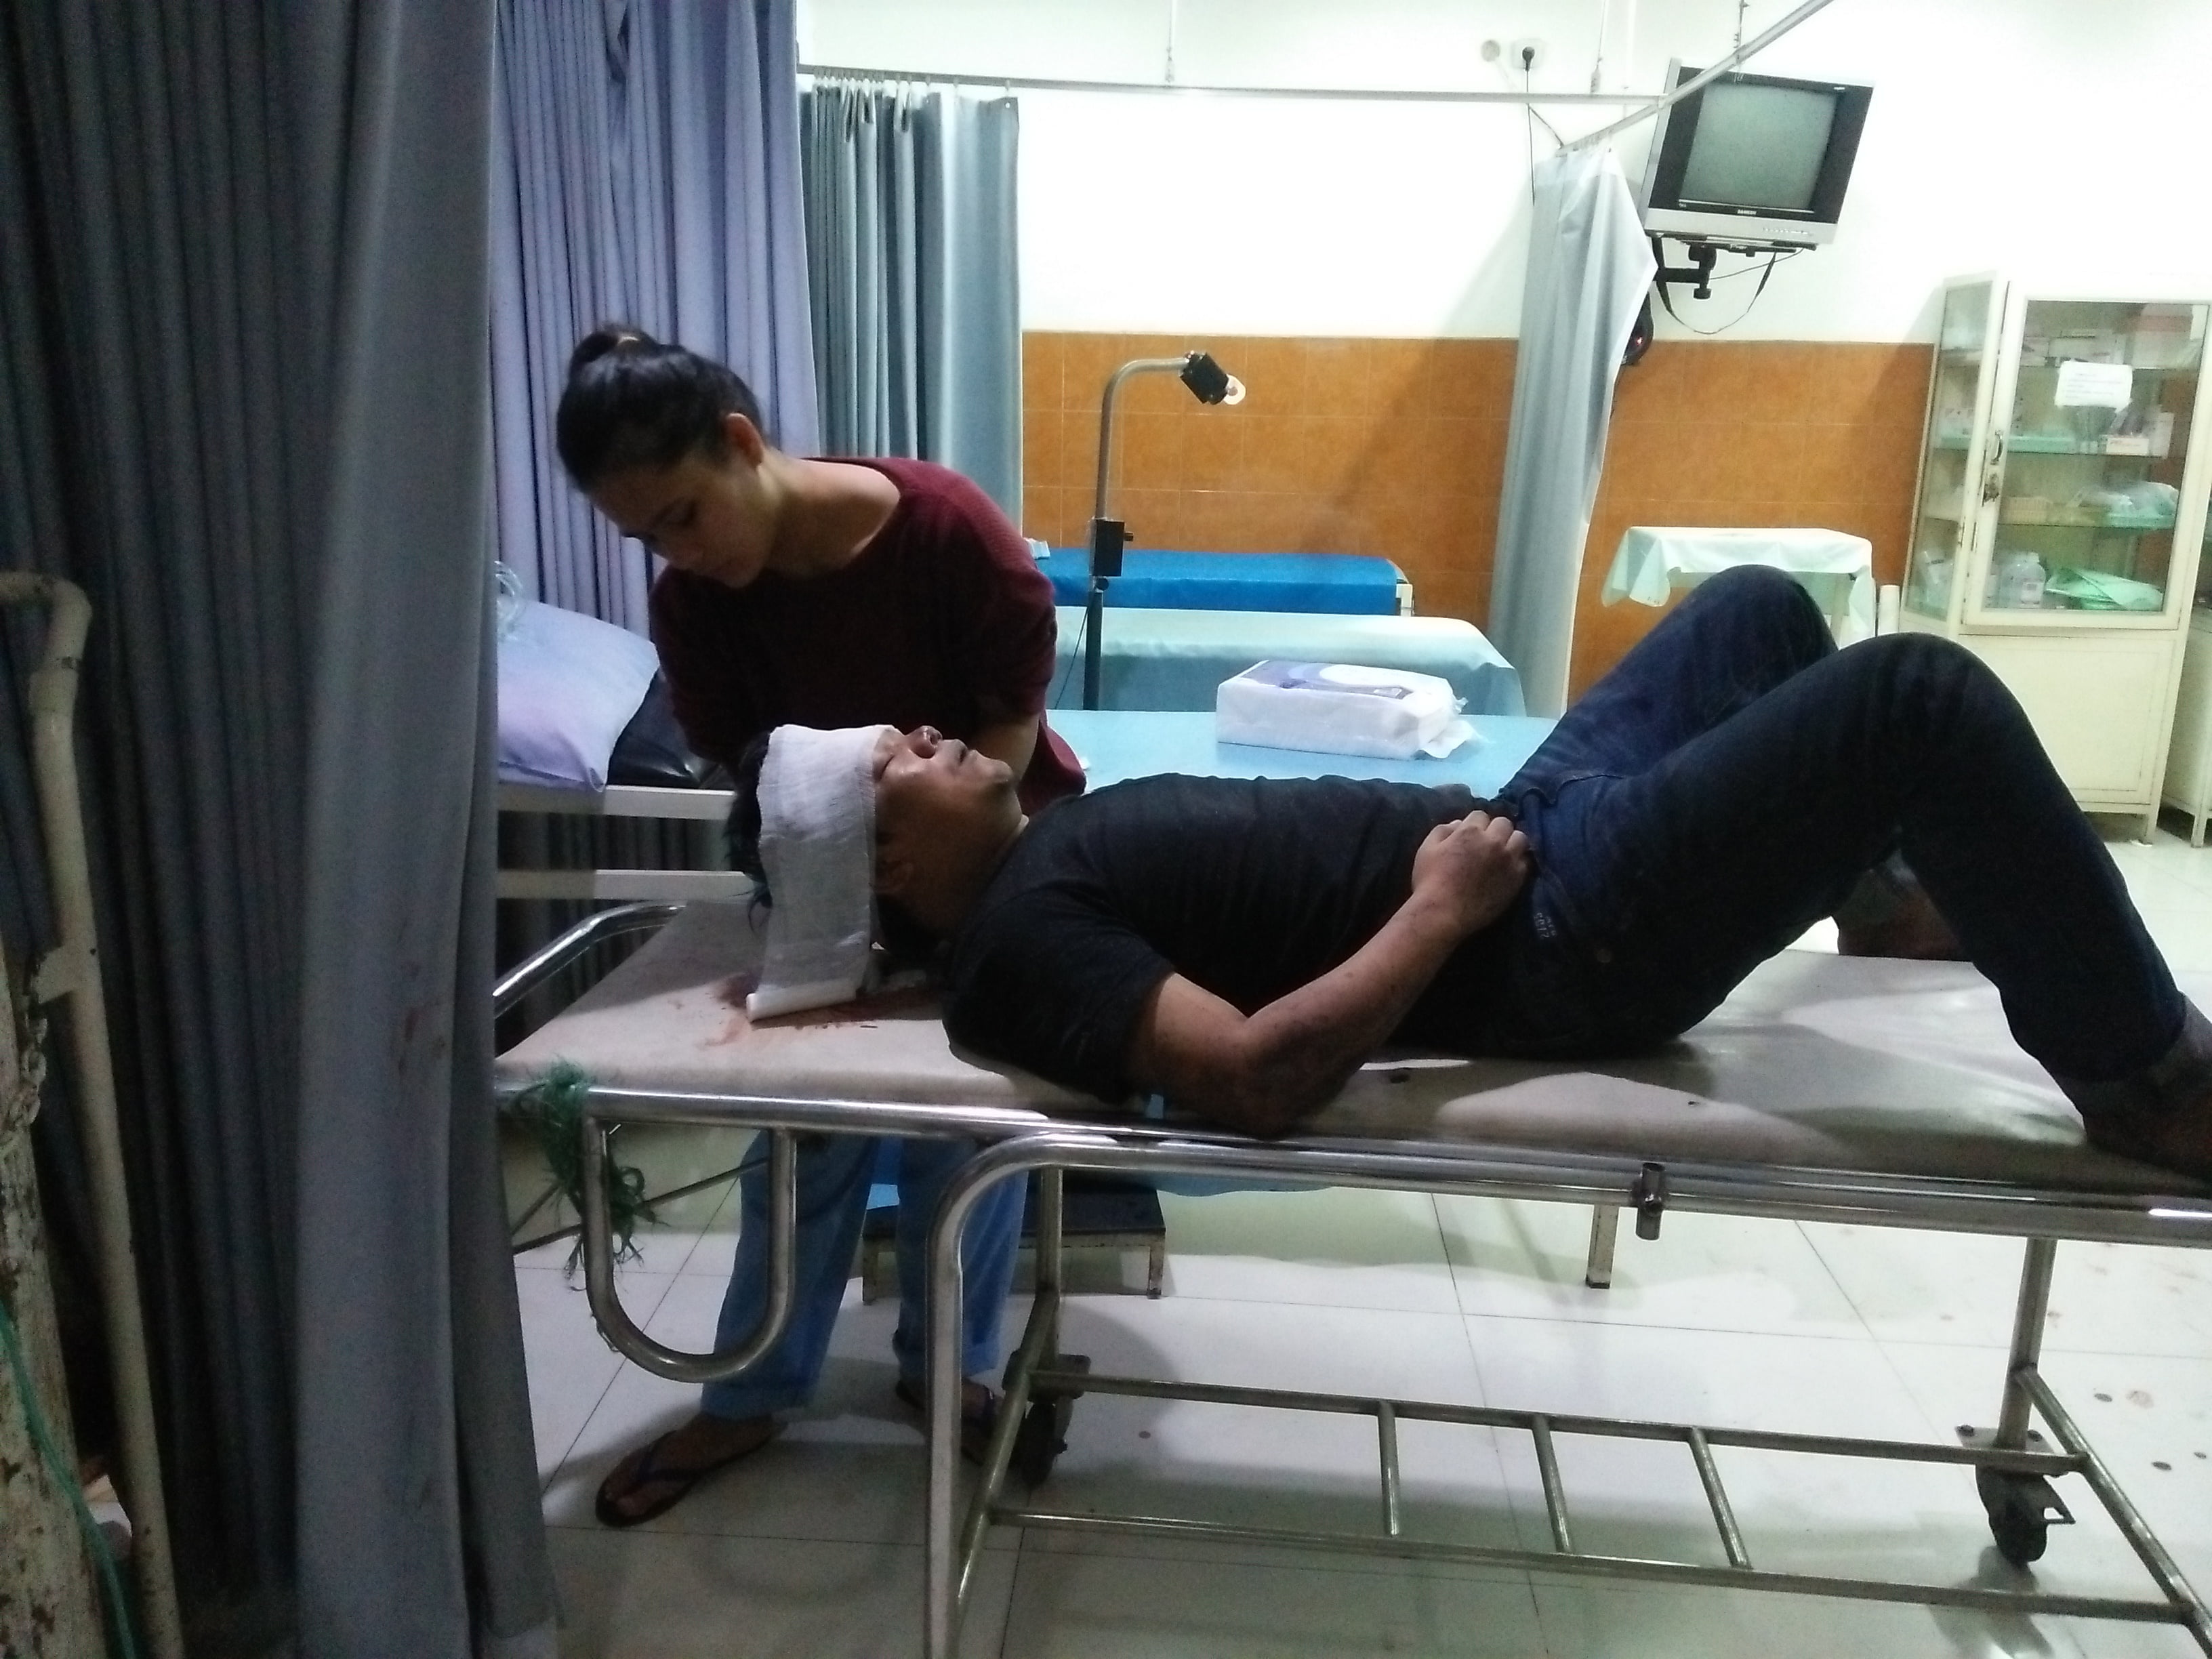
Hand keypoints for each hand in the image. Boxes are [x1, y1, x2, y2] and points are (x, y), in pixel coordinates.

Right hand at [1409, 810, 1530, 937]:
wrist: (1443, 913)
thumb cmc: (1429, 881)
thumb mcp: (1426, 849)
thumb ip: (1443, 830)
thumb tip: (1459, 823)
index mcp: (1470, 831)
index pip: (1480, 814)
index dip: (1475, 823)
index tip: (1471, 834)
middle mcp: (1493, 841)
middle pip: (1504, 823)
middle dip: (1496, 829)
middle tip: (1488, 842)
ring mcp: (1508, 860)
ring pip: (1520, 838)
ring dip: (1511, 841)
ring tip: (1503, 852)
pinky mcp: (1517, 878)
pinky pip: (1526, 862)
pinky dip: (1518, 861)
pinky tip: (1509, 868)